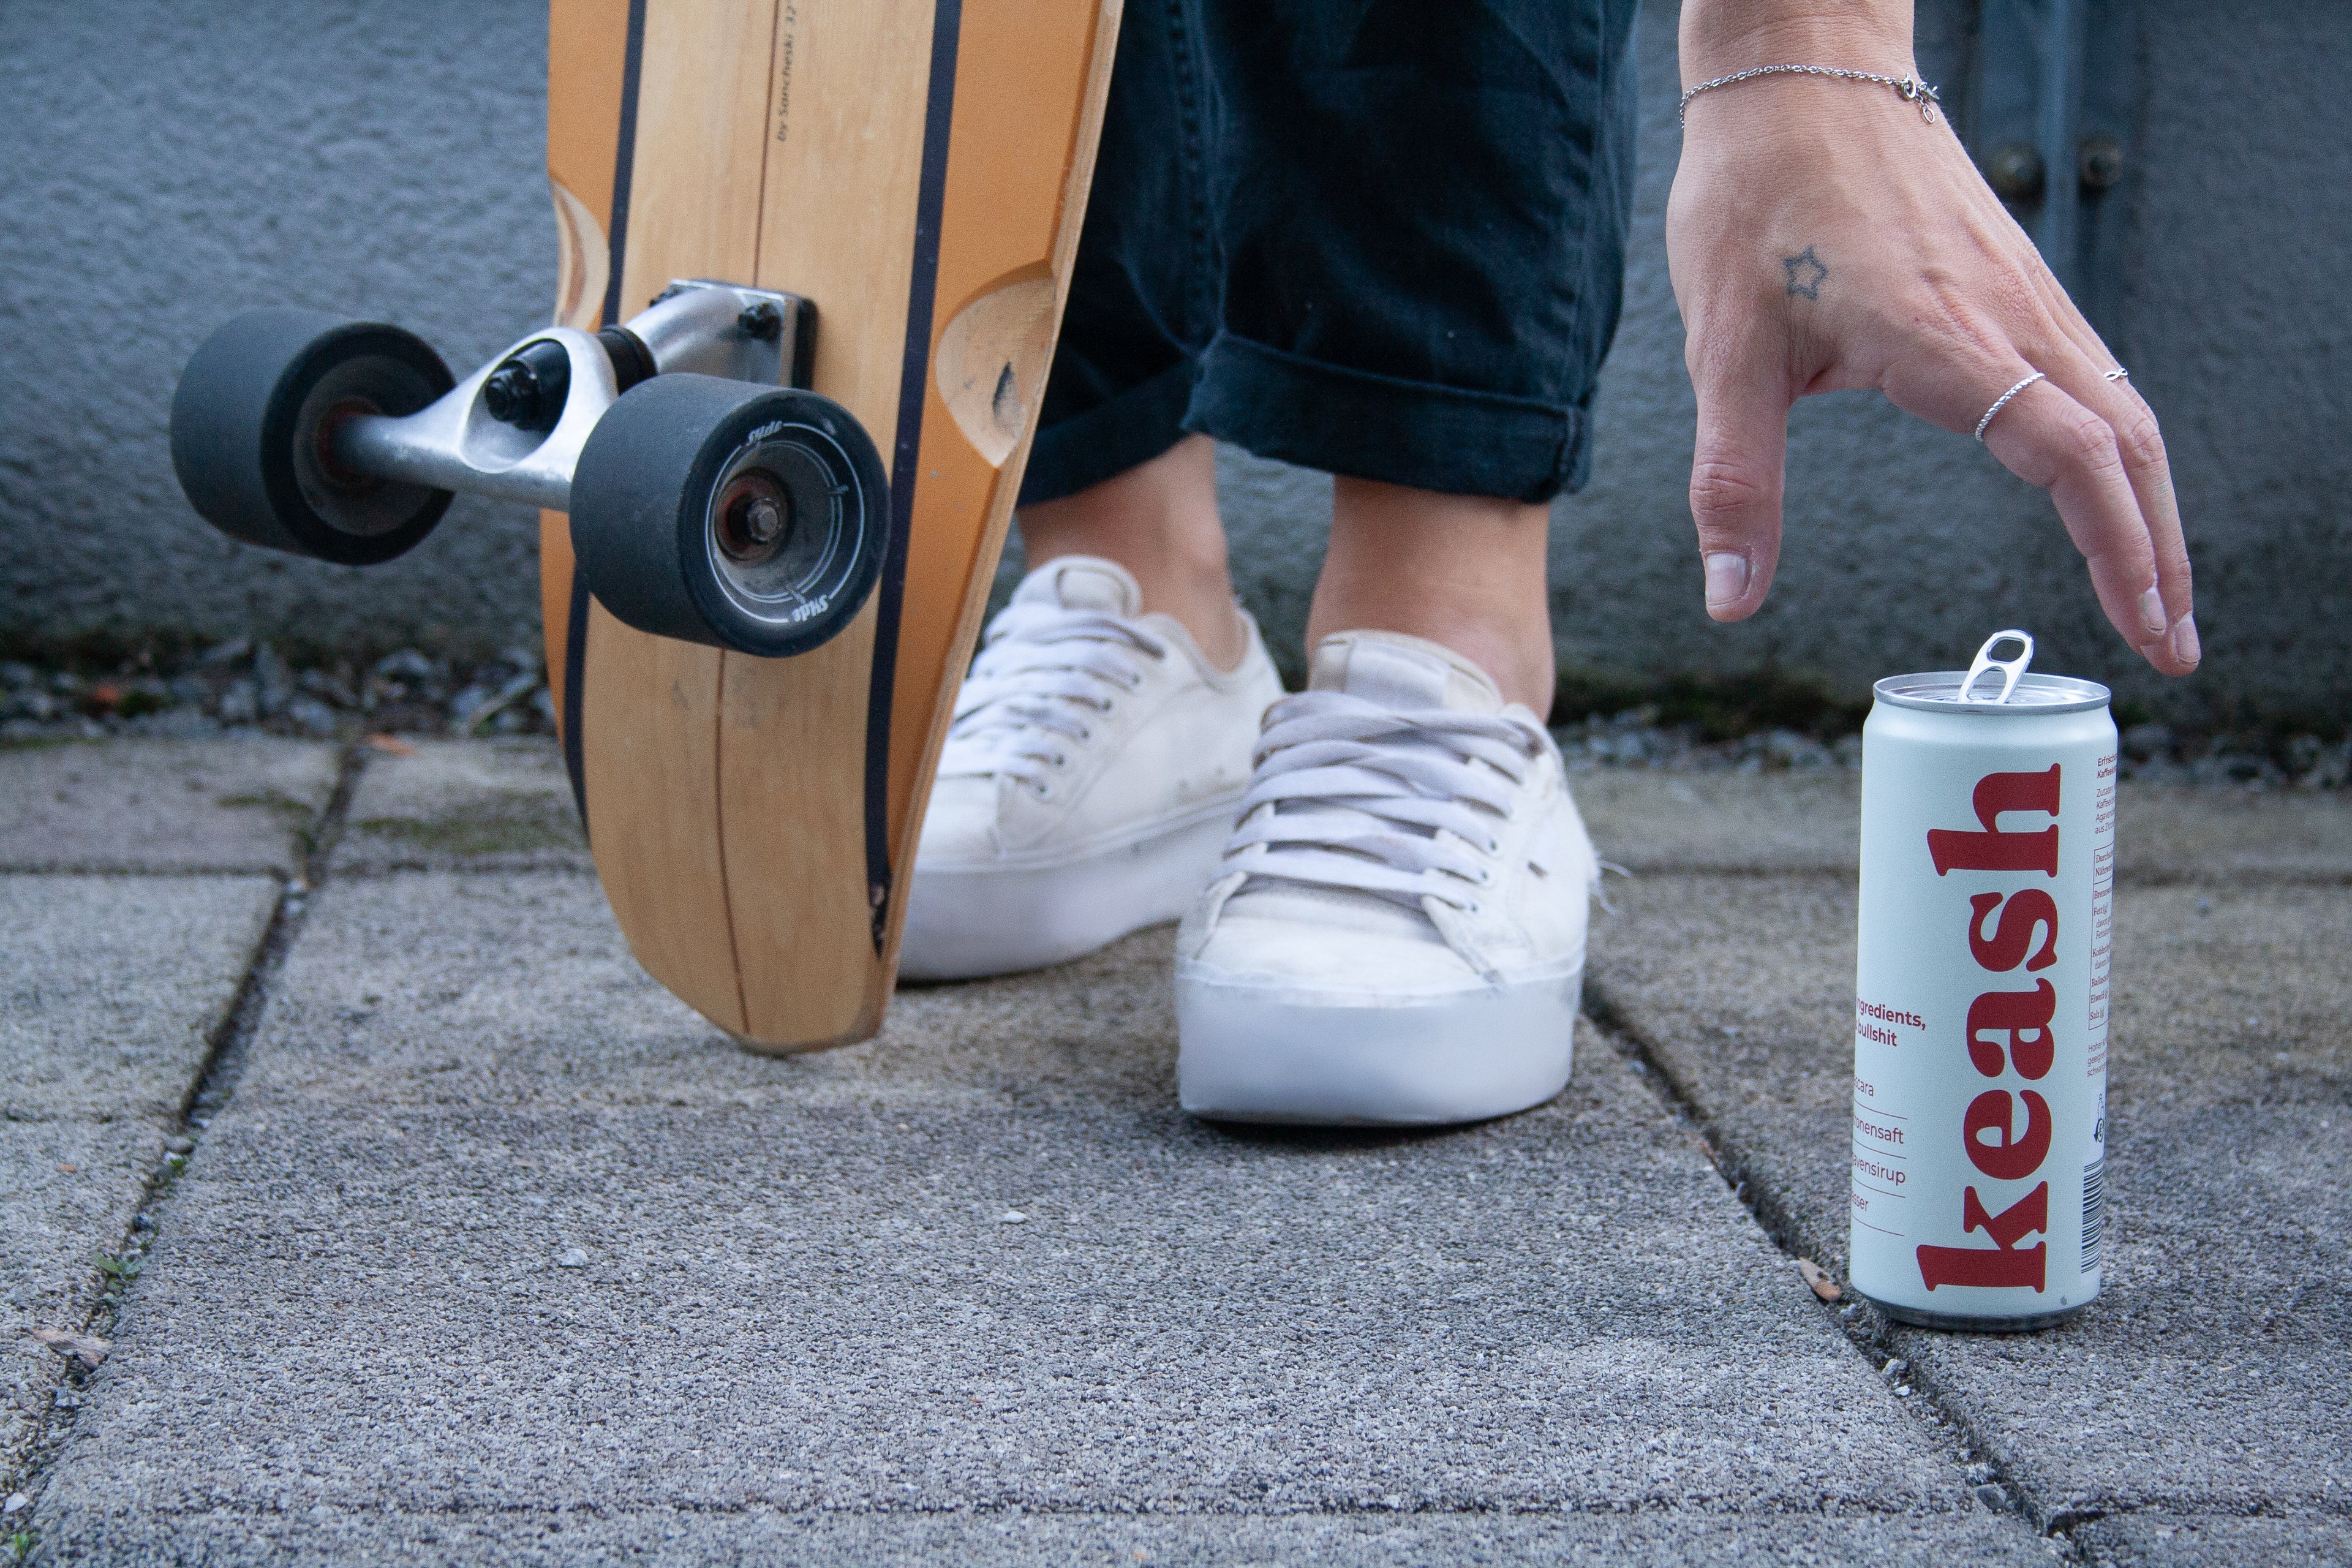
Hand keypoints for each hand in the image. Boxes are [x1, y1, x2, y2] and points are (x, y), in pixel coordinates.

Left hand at [1665, 14, 2196, 674]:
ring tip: (2157, 591)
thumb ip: (1733, 481)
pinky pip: (2093, 374)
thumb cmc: (1757, 197)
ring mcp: (2022, 292)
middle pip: (2125, 446)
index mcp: (1945, 339)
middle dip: (2158, 552)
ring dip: (2148, 504)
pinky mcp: (2013, 278)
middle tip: (2171, 645)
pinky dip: (2118, 448)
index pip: (2070, 457)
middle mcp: (2008, 315)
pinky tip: (2109, 491)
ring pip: (2122, 410)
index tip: (2141, 627)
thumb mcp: (1724, 350)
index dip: (2116, 550)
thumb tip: (1729, 599)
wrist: (1799, 72)